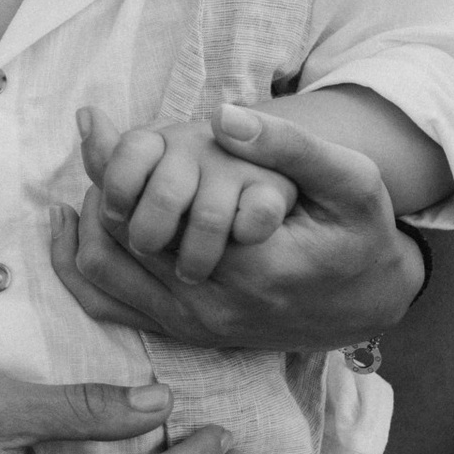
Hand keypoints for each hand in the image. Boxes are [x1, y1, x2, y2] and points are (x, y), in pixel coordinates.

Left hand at [52, 102, 420, 353]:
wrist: (371, 301)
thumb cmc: (361, 235)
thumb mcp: (350, 182)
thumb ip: (291, 147)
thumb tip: (224, 116)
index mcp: (250, 268)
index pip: (147, 214)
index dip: (116, 167)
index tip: (101, 126)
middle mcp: (212, 308)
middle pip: (118, 242)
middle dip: (99, 189)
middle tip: (95, 142)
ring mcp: (196, 328)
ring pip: (104, 277)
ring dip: (85, 226)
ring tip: (94, 176)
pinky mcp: (186, 336)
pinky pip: (111, 307)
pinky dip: (86, 265)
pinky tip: (83, 222)